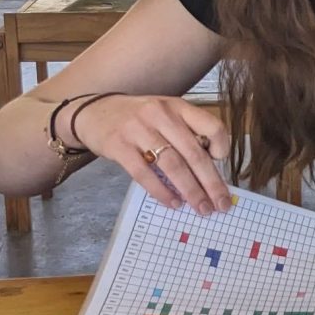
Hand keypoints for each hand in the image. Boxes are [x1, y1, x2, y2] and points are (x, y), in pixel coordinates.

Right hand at [63, 93, 231, 215]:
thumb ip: (185, 133)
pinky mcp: (118, 146)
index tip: (221, 162)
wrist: (92, 112)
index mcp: (178, 107)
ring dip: (191, 190)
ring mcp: (138, 130)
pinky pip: (144, 173)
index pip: (210, 125)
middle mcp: (161, 115)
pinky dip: (161, 191)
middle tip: (222, 204)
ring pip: (173, 165)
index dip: (221, 146)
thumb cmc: (138, 117)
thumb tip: (209, 169)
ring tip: (201, 207)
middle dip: (211, 182)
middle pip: (194, 153)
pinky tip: (173, 203)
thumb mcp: (165, 114)